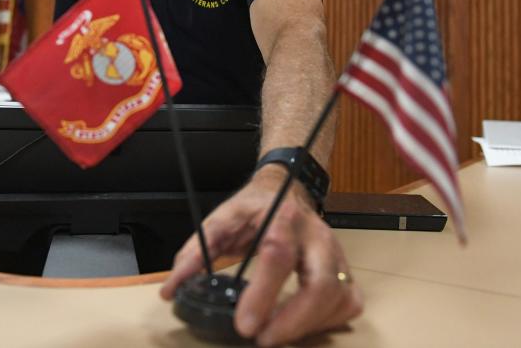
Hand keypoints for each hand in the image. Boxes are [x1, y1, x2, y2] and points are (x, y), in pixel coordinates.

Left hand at [160, 167, 363, 345]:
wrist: (287, 187)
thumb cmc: (254, 207)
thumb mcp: (221, 219)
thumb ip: (195, 252)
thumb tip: (171, 289)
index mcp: (283, 218)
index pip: (277, 256)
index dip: (262, 294)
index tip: (244, 326)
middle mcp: (317, 236)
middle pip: (322, 283)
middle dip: (294, 321)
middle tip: (263, 340)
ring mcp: (336, 253)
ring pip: (339, 297)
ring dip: (309, 326)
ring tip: (276, 335)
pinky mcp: (345, 269)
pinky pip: (349, 302)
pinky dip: (328, 322)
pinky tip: (303, 326)